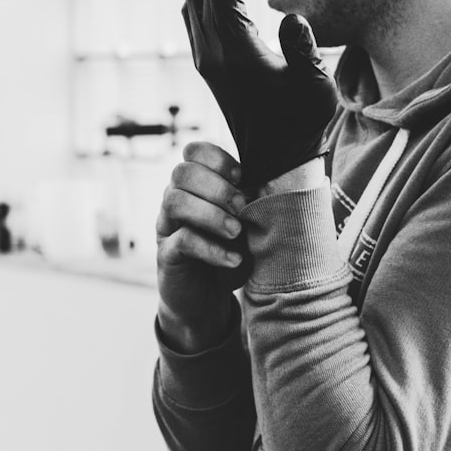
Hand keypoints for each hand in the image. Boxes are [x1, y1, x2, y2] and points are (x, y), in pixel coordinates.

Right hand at [156, 142, 250, 353]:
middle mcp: (175, 199)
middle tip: (242, 207)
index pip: (193, 151)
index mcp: (194, 185)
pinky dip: (212, 249)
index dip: (217, 158)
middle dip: (217, 187)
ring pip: (174, 201)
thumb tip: (283, 177)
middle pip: (181, 172)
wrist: (207, 300)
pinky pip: (181, 241)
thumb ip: (252, 199)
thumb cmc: (230, 252)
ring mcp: (167, 226)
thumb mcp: (246, 222)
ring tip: (236, 231)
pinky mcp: (166, 255)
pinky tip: (233, 258)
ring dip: (211, 214)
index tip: (242, 177)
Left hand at [181, 0, 337, 188]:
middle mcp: (212, 56)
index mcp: (236, 56)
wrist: (275, 159)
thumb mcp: (315, 86)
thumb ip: (304, 49)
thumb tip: (292, 16)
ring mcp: (205, 62)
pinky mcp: (206, 67)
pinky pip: (196, 19)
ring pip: (194, 4)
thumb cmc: (301, 124)